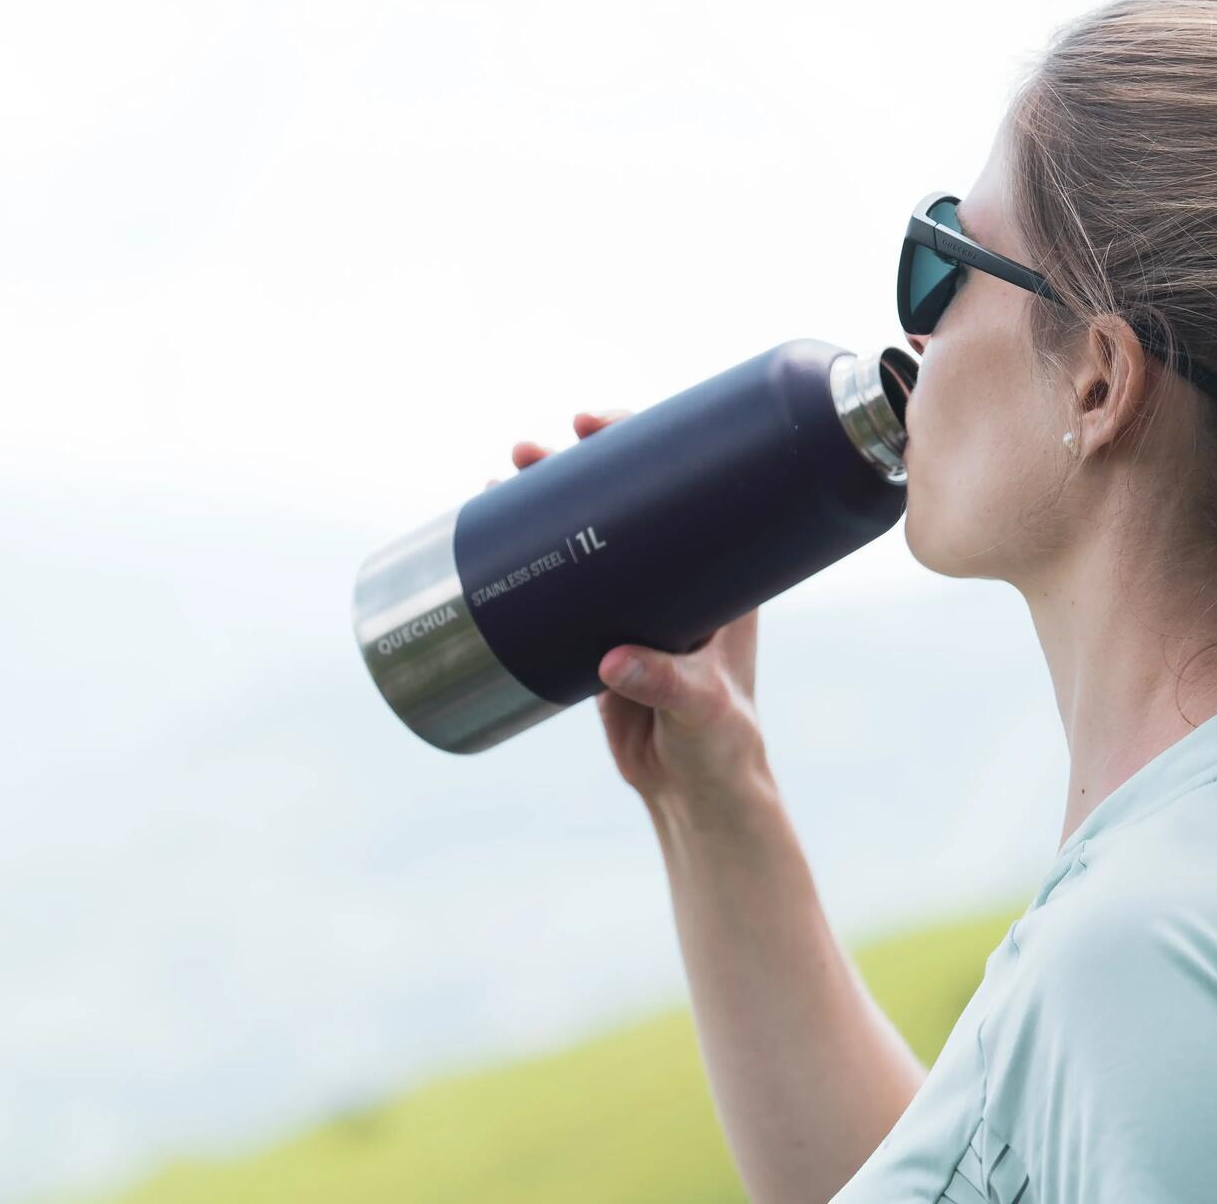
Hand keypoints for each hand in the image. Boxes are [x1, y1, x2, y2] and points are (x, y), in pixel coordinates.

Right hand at [494, 411, 770, 814]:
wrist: (696, 790)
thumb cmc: (721, 741)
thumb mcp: (702, 706)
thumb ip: (665, 681)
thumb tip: (612, 661)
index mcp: (721, 571)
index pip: (683, 483)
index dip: (639, 441)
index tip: (592, 426)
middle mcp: (679, 574)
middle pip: (625, 498)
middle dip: (575, 465)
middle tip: (529, 452)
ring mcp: (637, 601)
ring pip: (589, 534)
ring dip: (546, 503)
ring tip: (499, 480)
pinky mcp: (602, 632)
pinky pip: (565, 581)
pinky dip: (533, 555)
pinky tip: (495, 534)